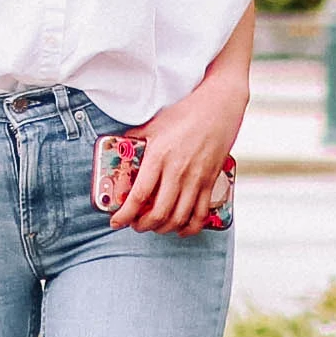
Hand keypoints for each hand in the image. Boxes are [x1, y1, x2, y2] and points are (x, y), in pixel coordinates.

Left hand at [111, 75, 247, 235]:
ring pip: (178, 218)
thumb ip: (136, 140)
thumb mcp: (154, 124)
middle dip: (142, 226)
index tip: (116, 222)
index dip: (125, 215)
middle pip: (158, 213)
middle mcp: (177, 172)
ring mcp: (196, 179)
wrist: (219, 107)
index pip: (138, 196)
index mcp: (159, 157)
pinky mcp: (210, 182)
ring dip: (163, 229)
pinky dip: (189, 227)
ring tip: (153, 226)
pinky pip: (200, 214)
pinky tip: (180, 229)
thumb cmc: (186, 113)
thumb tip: (120, 150)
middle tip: (134, 225)